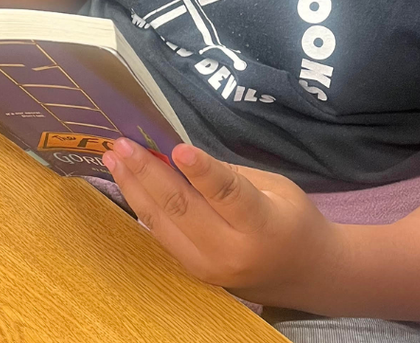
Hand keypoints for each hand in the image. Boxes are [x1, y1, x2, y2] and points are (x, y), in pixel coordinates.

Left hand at [102, 138, 338, 303]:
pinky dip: (142, 205)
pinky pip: (161, 234)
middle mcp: (231, 252)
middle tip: (123, 143)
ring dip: (133, 187)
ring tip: (113, 157)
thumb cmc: (294, 220)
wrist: (307, 275)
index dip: (201, 170)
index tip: (177, 147)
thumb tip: (179, 155)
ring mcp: (208, 268)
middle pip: (182, 208)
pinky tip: (128, 181)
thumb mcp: (275, 187)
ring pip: (162, 223)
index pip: (227, 194)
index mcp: (261, 226)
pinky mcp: (193, 271)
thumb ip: (229, 175)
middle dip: (148, 172)